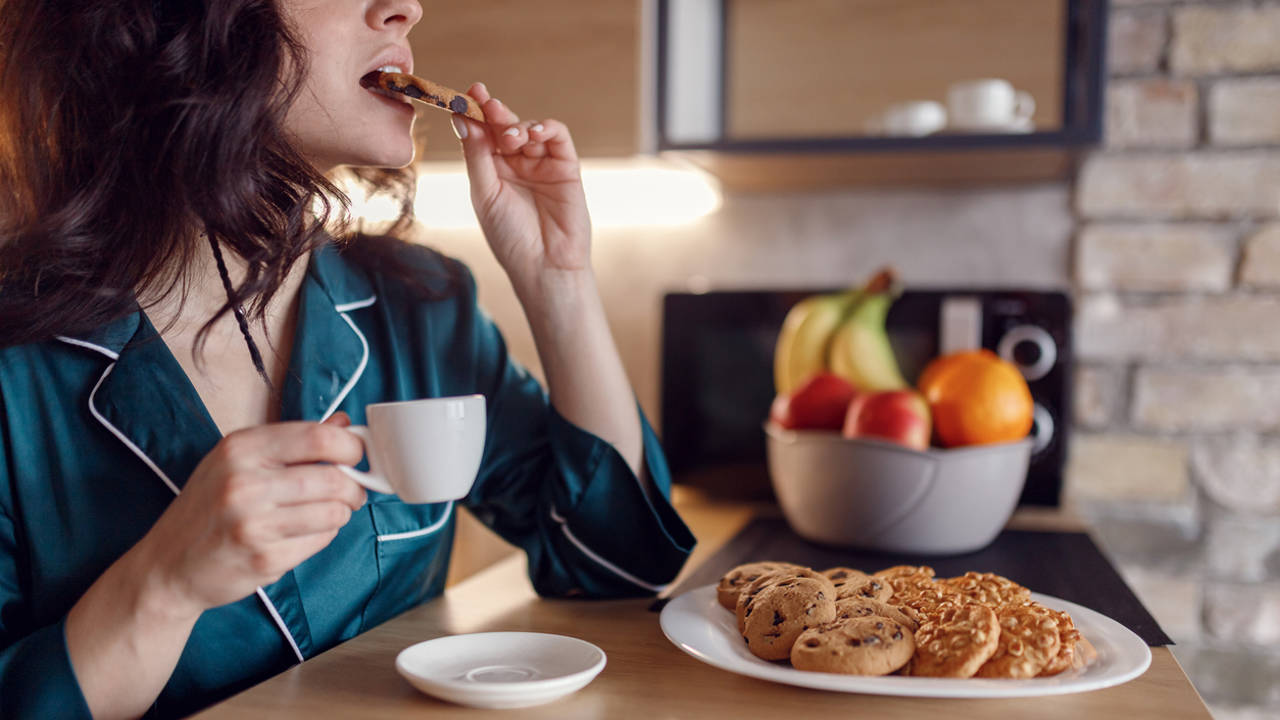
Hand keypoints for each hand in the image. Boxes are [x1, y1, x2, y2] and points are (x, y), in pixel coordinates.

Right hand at [139, 414, 366, 615]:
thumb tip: (345, 424)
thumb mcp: (238, 461)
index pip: (319, 438)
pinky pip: (320, 541)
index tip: (357, 455)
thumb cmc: (209, 507)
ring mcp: (253, 524)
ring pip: (333, 512)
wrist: (167, 565)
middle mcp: (244, 483)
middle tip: (352, 492)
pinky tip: (301, 535)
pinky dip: (322, 537)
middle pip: (333, 478)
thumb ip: (293, 441)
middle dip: (354, 486)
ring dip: (341, 513)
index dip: (351, 447)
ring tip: (326, 513)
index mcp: (241, 448)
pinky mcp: (263, 558)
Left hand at [452, 83, 591, 290]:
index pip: (482, 134)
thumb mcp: (485, 193)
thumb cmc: (510, 237)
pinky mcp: (566, 167)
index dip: (474, 112)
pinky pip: (558, 137)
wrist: (544, 266)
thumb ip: (476, 154)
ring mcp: (542, 164)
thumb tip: (460, 117)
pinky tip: (533, 133)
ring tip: (509, 137)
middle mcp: (517, 164)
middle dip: (494, 112)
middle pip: (504, 126)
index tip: (465, 94)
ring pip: (529, 128)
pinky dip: (546, 128)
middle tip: (485, 102)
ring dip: (517, 125)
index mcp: (492, 171)